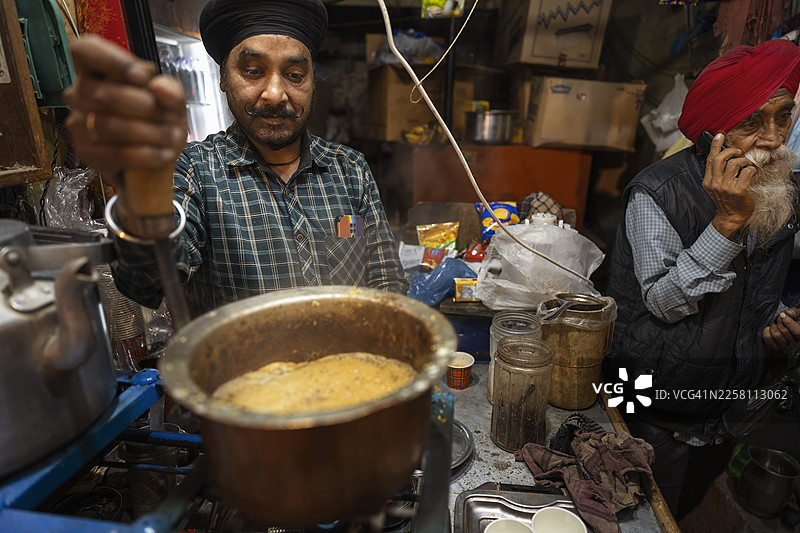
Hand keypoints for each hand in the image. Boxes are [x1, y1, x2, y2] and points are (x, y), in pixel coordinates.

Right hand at [62, 35, 186, 192]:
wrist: (155, 158)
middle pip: (104, 95)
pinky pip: (115, 153)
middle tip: (169, 117)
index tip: (141, 77)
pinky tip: (163, 154)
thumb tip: (159, 87)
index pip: (84, 50)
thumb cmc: (157, 122)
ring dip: (149, 132)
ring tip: (171, 136)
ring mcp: (80, 124)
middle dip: (145, 107)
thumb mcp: (172, 102)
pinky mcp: (87, 153)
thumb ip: (171, 89)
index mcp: (98, 72)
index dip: (110, 59)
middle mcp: (81, 95)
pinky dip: (145, 154)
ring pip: (110, 125)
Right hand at [702, 133, 756, 238]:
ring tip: (746, 165)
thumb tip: (723, 155)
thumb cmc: (725, 200)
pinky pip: (747, 171)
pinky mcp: (739, 190)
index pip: (710, 159)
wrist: (731, 217)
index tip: (720, 135)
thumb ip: (716, 173)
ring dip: (744, 161)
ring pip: (735, 163)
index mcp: (708, 181)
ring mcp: (726, 187)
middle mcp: (715, 183)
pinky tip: (751, 174)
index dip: (715, 146)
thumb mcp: (715, 187)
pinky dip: (752, 169)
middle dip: (731, 151)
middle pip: (720, 159)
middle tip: (738, 152)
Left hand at [762, 308, 799, 351]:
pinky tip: (769, 329)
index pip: (797, 332)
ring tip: (774, 324)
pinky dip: (766, 331)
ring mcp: (784, 346)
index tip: (782, 315)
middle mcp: (793, 342)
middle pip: (785, 332)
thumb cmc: (792, 320)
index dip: (789, 322)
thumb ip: (794, 312)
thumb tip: (788, 312)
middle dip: (779, 322)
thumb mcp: (796, 314)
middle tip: (778, 319)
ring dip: (773, 327)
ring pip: (776, 335)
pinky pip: (767, 339)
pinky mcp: (775, 347)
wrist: (784, 328)